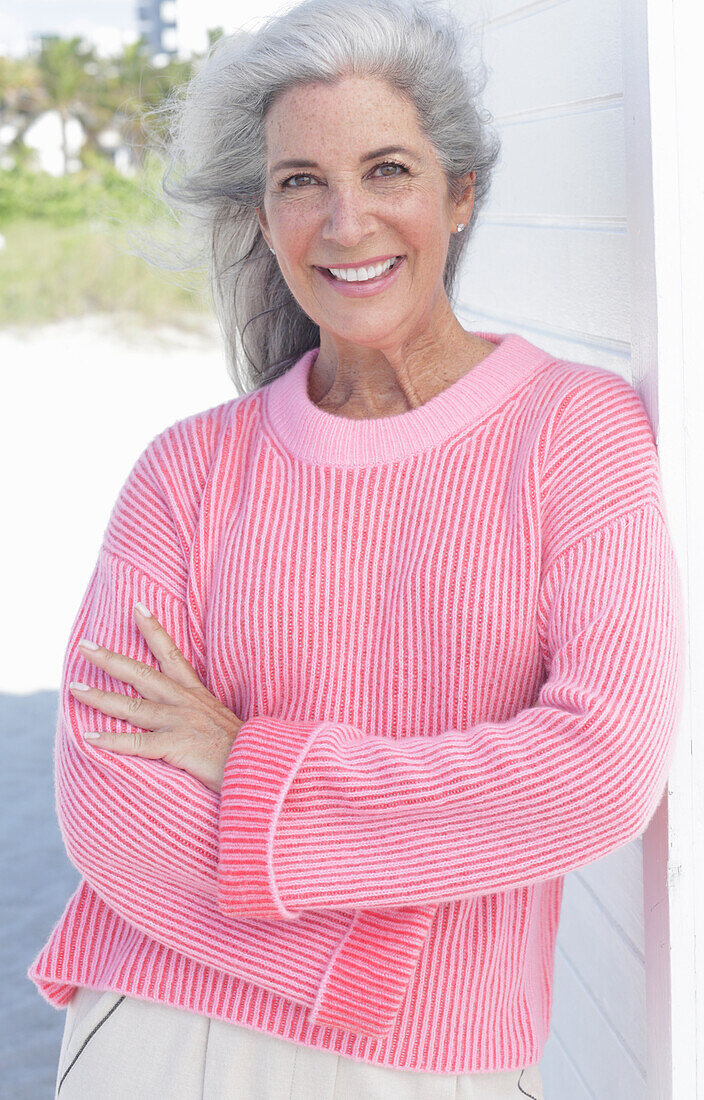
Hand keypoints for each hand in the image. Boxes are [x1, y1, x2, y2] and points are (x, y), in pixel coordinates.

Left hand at [68, 602, 242, 793]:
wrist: (259, 766)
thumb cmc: (241, 748)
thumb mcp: (219, 720)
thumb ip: (198, 712)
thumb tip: (183, 712)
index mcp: (195, 693)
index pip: (171, 654)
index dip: (153, 630)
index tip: (137, 607)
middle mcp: (184, 702)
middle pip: (141, 674)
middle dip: (110, 659)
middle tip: (84, 646)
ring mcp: (179, 722)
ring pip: (132, 706)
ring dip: (100, 697)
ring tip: (73, 688)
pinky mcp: (177, 745)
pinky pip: (137, 743)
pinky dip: (112, 740)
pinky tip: (90, 737)